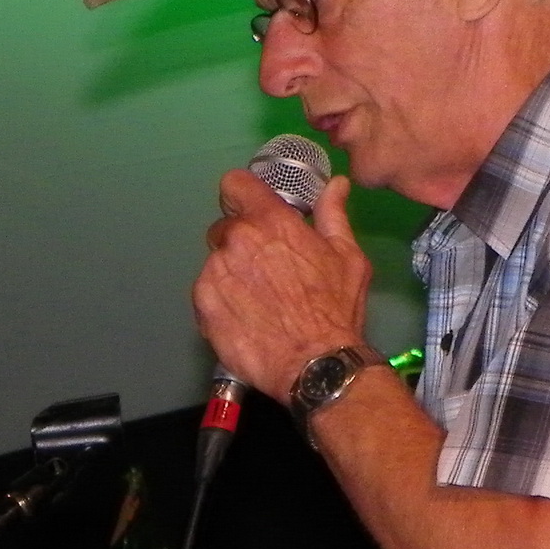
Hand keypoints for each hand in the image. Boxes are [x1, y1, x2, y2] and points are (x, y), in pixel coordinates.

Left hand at [192, 171, 372, 401]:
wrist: (314, 364)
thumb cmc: (335, 309)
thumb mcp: (347, 256)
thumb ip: (334, 215)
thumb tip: (336, 185)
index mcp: (271, 221)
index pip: (235, 184)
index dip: (243, 194)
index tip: (252, 208)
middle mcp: (237, 240)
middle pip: (226, 227)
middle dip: (242, 241)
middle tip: (266, 267)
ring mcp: (215, 272)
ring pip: (217, 261)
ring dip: (232, 272)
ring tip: (258, 300)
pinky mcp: (202, 304)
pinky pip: (206, 291)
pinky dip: (221, 300)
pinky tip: (245, 317)